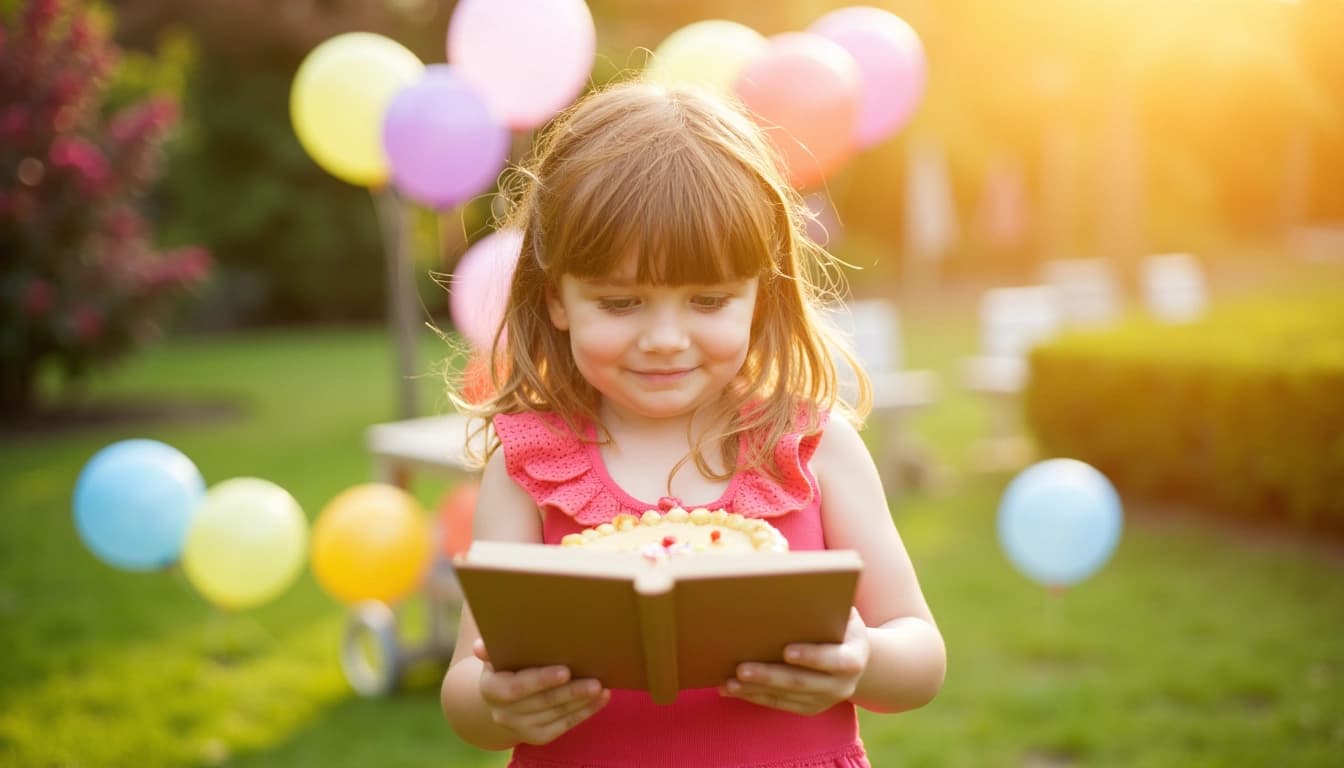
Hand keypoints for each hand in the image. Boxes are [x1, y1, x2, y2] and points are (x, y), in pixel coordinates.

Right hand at [474, 639, 610, 744]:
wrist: (503, 696)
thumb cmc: (505, 664)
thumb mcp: (496, 654)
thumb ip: (491, 649)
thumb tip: (479, 645)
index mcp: (490, 689)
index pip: (516, 688)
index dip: (541, 680)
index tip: (565, 671)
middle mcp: (502, 713)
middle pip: (542, 702)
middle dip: (571, 692)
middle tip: (595, 681)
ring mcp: (519, 728)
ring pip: (556, 714)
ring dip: (582, 702)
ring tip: (601, 688)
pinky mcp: (537, 737)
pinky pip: (564, 725)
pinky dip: (585, 712)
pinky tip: (600, 699)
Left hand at [719, 608, 868, 715]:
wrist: (853, 655)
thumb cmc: (837, 621)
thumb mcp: (839, 607)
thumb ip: (820, 594)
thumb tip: (781, 564)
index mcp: (854, 657)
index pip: (836, 660)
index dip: (812, 656)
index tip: (787, 651)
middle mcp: (843, 684)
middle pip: (802, 682)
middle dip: (770, 675)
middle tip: (742, 668)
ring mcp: (825, 699)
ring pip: (785, 697)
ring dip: (754, 689)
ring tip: (727, 681)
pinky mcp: (808, 708)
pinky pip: (778, 704)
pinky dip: (753, 696)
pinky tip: (731, 688)